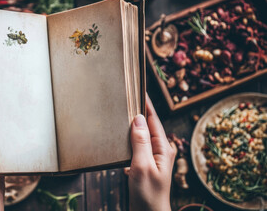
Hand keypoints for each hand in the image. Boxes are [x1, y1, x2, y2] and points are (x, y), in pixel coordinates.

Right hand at [126, 95, 175, 210]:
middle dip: (138, 111)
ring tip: (121, 113)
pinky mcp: (144, 165)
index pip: (153, 120)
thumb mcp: (142, 166)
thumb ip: (140, 141)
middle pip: (148, 125)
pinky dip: (129, 139)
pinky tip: (120, 137)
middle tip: (126, 97)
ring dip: (132, 125)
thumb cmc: (148, 194)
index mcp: (163, 148)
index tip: (139, 88)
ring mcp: (152, 158)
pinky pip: (136, 146)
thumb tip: (137, 117)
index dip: (146, 104)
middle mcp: (160, 150)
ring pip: (141, 135)